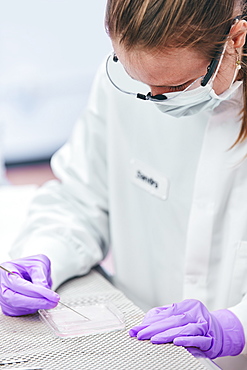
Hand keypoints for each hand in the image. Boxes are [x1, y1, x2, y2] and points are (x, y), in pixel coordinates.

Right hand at [0, 254, 59, 315]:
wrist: (27, 270)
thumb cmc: (30, 265)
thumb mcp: (38, 263)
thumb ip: (40, 276)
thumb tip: (44, 290)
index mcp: (6, 270)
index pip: (20, 284)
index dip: (36, 291)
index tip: (51, 295)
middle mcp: (2, 285)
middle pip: (15, 299)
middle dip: (36, 302)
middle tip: (52, 302)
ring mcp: (4, 297)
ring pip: (18, 307)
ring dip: (36, 305)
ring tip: (48, 299)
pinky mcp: (8, 306)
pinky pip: (19, 312)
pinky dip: (32, 308)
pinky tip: (40, 302)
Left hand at [129, 299, 244, 358]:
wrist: (222, 332)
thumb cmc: (198, 324)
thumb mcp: (182, 316)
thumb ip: (165, 316)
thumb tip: (146, 320)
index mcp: (186, 306)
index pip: (165, 313)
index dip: (149, 321)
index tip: (135, 329)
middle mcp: (195, 313)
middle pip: (172, 320)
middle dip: (154, 328)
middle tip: (140, 334)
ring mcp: (203, 325)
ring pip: (183, 328)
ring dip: (167, 334)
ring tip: (153, 339)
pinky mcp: (210, 338)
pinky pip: (198, 338)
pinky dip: (187, 340)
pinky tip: (176, 342)